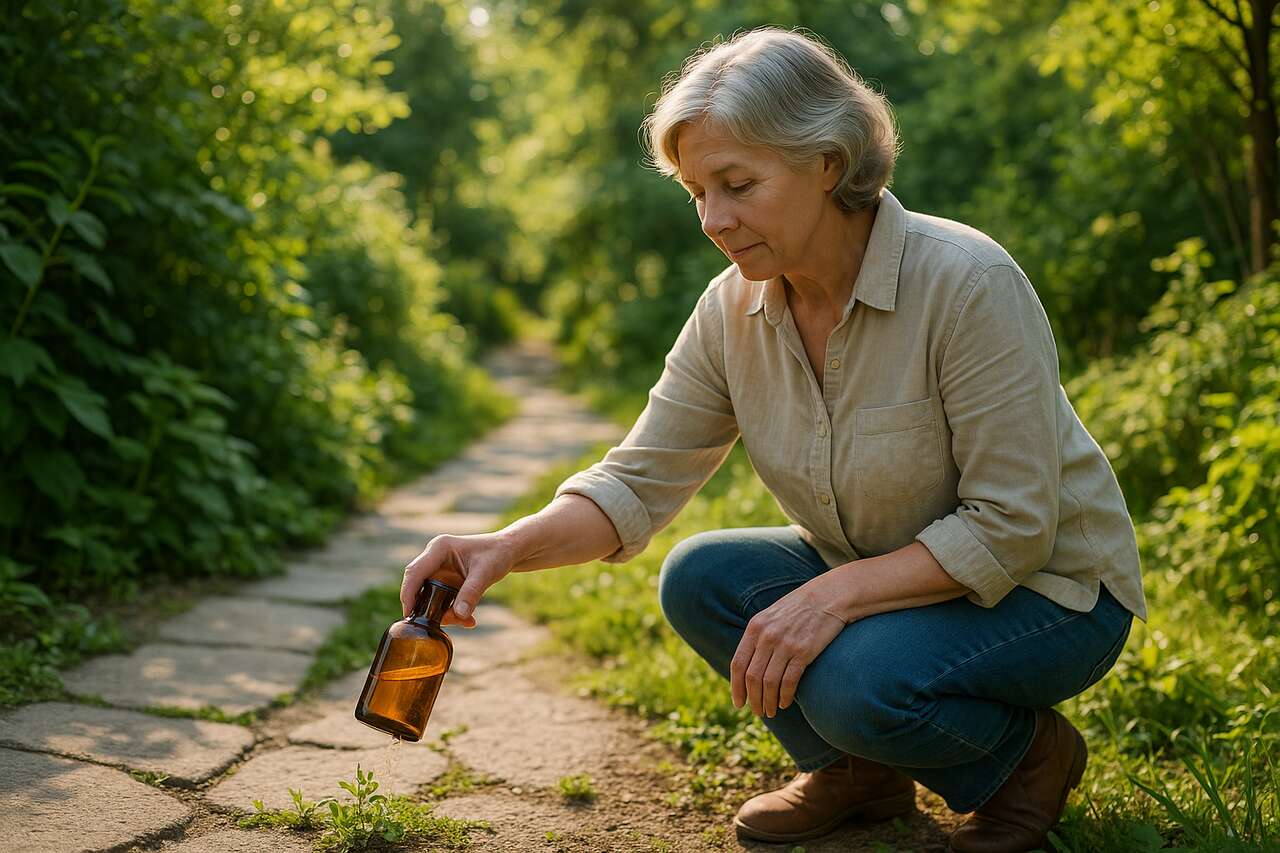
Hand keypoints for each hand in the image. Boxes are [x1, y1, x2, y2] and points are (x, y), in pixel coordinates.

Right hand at [400, 532, 516, 627]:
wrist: (508, 551)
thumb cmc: (497, 554)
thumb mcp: (486, 573)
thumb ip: (471, 593)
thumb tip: (459, 615)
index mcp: (439, 548)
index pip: (415, 571)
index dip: (409, 592)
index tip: (408, 613)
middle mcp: (434, 558)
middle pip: (418, 585)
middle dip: (425, 607)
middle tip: (436, 625)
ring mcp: (438, 570)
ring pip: (429, 596)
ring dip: (442, 613)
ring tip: (465, 621)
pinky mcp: (445, 581)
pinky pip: (440, 600)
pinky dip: (451, 612)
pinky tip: (468, 620)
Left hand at [730, 579, 847, 717]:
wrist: (829, 596)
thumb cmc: (800, 608)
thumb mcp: (771, 616)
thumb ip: (758, 637)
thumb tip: (748, 665)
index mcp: (755, 627)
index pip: (738, 664)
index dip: (736, 687)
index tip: (738, 703)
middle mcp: (767, 636)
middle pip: (752, 677)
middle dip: (753, 699)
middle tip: (757, 713)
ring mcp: (785, 644)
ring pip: (769, 683)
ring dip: (768, 702)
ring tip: (771, 711)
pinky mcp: (804, 652)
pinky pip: (789, 681)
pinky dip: (785, 696)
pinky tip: (785, 703)